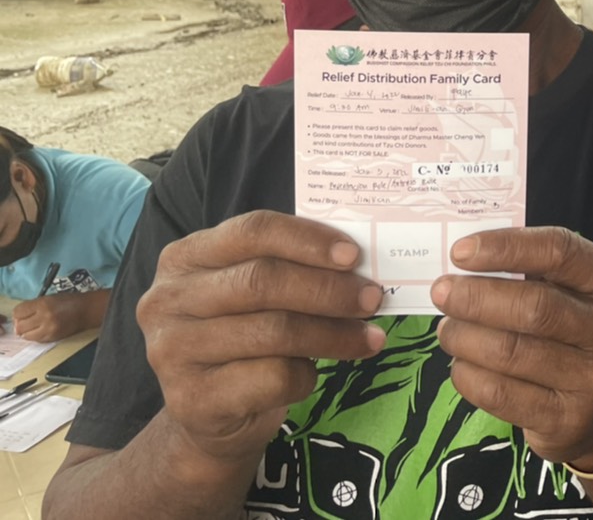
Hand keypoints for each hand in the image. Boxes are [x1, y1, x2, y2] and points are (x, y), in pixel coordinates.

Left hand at [13, 293, 90, 341]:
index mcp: (43, 304)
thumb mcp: (50, 297)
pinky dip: (36, 336)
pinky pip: (36, 340)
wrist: (88, 310)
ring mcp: (48, 329)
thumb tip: (19, 316)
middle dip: (21, 323)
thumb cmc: (70, 300)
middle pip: (20, 326)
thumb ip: (34, 306)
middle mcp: (44, 317)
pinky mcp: (53, 338)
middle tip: (27, 320)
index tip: (23, 312)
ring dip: (28, 331)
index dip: (19, 313)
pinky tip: (42, 330)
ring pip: (26, 336)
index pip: (18, 311)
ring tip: (34, 326)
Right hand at [137, 210, 385, 466]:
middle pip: (262, 281)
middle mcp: (167, 299)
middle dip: (328, 290)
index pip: (252, 231)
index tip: (353, 255)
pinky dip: (307, 375)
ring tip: (370, 337)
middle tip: (372, 298)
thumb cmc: (243, 338)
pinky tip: (315, 374)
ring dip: (333, 334)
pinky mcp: (191, 399)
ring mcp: (171, 351)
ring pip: (273, 331)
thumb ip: (290, 269)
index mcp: (185, 257)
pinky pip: (271, 378)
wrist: (209, 415)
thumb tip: (359, 265)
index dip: (307, 240)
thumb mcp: (255, 293)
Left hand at [433, 226, 592, 470]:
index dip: (506, 248)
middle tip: (442, 292)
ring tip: (448, 329)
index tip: (461, 251)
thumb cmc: (581, 333)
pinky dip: (467, 374)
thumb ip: (536, 272)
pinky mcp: (567, 421)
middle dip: (476, 297)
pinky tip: (461, 363)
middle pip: (535, 306)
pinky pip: (500, 393)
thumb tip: (467, 259)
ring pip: (511, 352)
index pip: (562, 252)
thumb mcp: (579, 294)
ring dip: (464, 336)